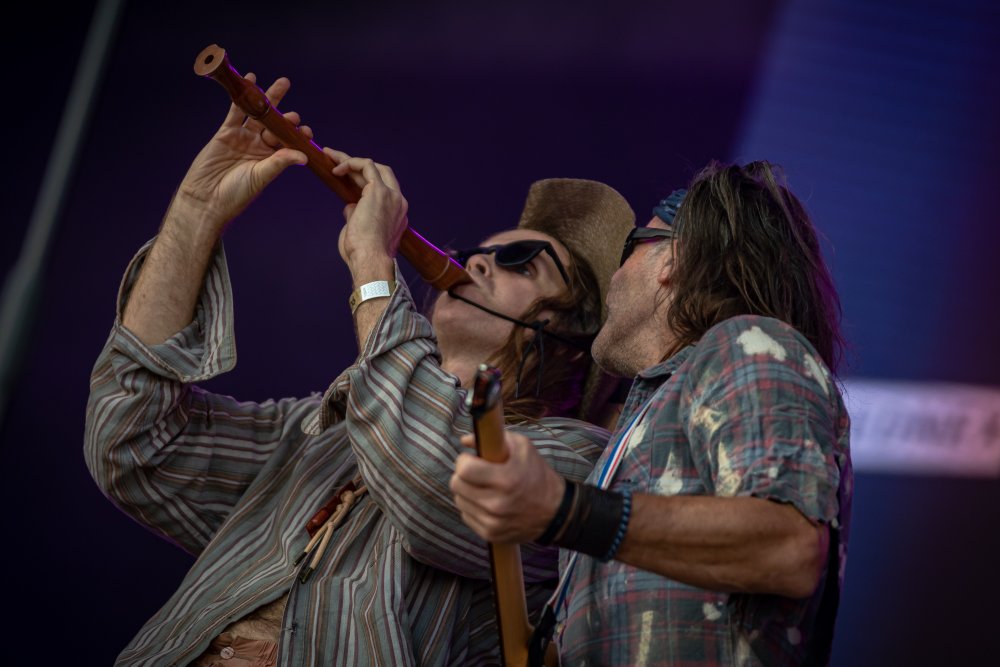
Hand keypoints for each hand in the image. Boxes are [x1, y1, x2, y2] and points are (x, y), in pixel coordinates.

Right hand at [171, 74, 309, 231]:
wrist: (206, 198)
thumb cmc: (236, 194)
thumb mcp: (260, 177)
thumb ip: (279, 162)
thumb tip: (304, 156)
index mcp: (271, 159)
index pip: (288, 142)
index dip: (297, 135)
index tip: (305, 131)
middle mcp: (259, 147)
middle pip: (275, 126)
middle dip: (286, 116)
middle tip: (295, 111)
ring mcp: (243, 138)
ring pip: (258, 115)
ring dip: (268, 99)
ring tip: (283, 83)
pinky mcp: (226, 133)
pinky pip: (236, 112)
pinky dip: (242, 98)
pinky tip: (251, 81)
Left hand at [325, 149, 408, 269]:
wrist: (370, 259)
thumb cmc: (363, 253)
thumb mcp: (361, 231)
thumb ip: (358, 216)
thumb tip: (350, 207)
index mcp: (397, 213)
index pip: (383, 188)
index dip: (363, 181)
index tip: (346, 179)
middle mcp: (398, 201)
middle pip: (381, 173)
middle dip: (357, 165)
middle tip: (336, 162)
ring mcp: (391, 195)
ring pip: (373, 166)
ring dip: (350, 160)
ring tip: (330, 157)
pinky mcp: (379, 190)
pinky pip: (366, 165)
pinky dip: (350, 163)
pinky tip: (336, 169)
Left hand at [450, 430, 566, 543]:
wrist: (554, 511)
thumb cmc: (536, 474)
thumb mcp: (522, 447)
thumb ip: (494, 438)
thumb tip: (464, 440)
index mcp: (506, 479)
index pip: (464, 469)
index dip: (464, 460)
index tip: (471, 459)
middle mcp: (497, 503)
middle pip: (456, 485)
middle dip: (462, 475)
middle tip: (475, 472)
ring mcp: (493, 522)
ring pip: (459, 500)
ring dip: (466, 491)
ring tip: (483, 487)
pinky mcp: (490, 534)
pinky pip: (466, 515)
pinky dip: (472, 507)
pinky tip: (486, 502)